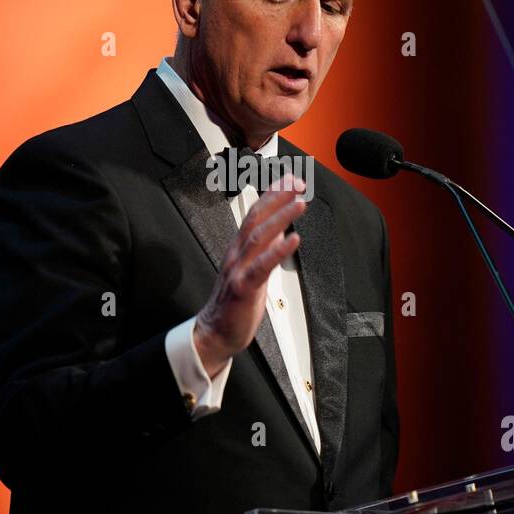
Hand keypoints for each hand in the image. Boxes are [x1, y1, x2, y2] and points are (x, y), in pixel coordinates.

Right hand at [192, 173, 306, 375]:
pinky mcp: (243, 288)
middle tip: (297, 183)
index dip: (272, 195)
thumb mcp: (251, 270)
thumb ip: (264, 249)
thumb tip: (281, 230)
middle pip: (255, 218)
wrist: (215, 332)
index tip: (290, 180)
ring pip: (259, 237)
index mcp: (238, 249)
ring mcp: (238, 269)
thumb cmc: (233, 304)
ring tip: (299, 203)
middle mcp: (236, 254)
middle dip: (277, 197)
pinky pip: (261, 266)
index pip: (254, 214)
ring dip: (280, 217)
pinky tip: (293, 240)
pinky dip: (278, 251)